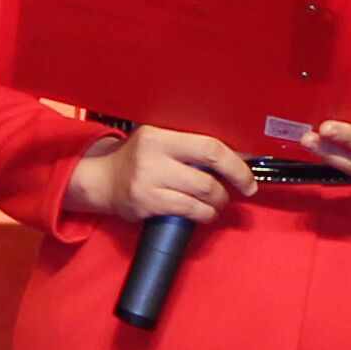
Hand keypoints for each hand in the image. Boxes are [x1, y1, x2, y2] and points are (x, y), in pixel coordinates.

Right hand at [64, 127, 256, 227]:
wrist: (102, 180)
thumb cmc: (138, 159)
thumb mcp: (161, 139)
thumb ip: (191, 145)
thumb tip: (238, 154)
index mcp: (161, 135)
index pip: (210, 147)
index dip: (236, 165)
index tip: (247, 177)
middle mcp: (154, 156)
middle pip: (208, 176)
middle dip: (229, 188)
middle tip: (236, 191)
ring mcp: (149, 181)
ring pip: (201, 196)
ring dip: (217, 204)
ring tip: (216, 202)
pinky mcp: (147, 203)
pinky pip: (188, 211)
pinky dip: (203, 215)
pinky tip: (203, 213)